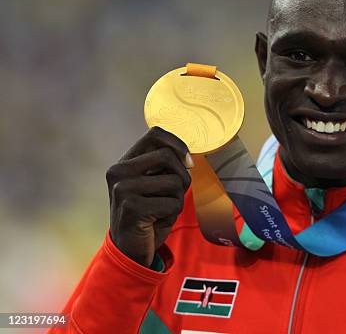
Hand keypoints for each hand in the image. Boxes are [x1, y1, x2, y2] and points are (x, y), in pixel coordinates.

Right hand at [106, 126, 192, 266]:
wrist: (130, 250)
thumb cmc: (148, 214)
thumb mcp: (154, 185)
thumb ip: (164, 167)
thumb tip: (188, 158)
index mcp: (124, 162)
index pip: (155, 134)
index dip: (178, 144)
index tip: (187, 161)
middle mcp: (119, 171)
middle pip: (168, 156)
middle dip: (182, 177)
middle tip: (173, 195)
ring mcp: (123, 189)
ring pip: (175, 182)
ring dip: (177, 199)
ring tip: (160, 210)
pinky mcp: (132, 208)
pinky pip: (173, 203)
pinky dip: (172, 214)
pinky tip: (156, 222)